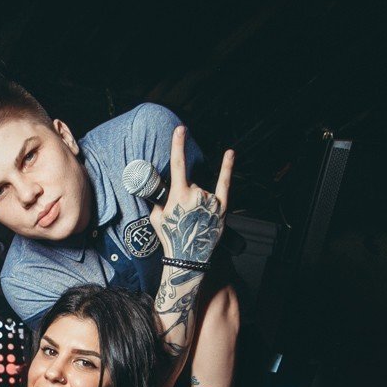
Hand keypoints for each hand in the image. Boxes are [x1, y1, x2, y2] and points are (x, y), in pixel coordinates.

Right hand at [150, 126, 233, 267]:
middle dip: (185, 196)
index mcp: (179, 195)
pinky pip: (225, 183)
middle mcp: (197, 194)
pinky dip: (226, 168)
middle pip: (191, 184)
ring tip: (194, 219)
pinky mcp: (222, 207)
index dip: (178, 145)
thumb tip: (163, 189)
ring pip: (202, 190)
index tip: (181, 129)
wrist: (188, 258)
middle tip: (182, 216)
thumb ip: (161, 199)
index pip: (178, 164)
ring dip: (198, 200)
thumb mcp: (157, 217)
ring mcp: (211, 200)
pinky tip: (229, 153)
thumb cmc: (170, 238)